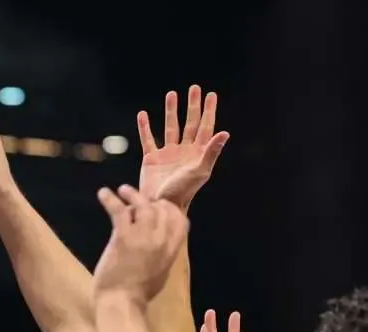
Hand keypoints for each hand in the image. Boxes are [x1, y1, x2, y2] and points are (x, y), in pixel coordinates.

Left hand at [92, 186, 188, 305]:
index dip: (170, 209)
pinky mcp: (123, 237)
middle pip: (162, 209)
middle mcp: (161, 241)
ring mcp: (143, 238)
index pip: (180, 220)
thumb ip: (161, 255)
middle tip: (138, 198)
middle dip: (151, 200)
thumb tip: (156, 243)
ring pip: (143, 205)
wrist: (122, 303)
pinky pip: (119, 211)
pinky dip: (110, 199)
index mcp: (172, 251)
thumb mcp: (159, 273)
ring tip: (123, 190)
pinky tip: (103, 193)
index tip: (159, 205)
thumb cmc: (137, 295)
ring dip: (132, 195)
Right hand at [136, 86, 228, 208]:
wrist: (160, 206)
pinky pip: (148, 139)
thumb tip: (225, 132)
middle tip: (194, 89)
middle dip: (192, 106)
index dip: (209, 111)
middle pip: (190, 123)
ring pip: (170, 127)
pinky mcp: (151, 159)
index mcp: (198, 153)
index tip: (211, 95)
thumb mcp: (199, 171)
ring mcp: (168, 154)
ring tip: (171, 94)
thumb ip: (211, 152)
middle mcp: (184, 151)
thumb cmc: (183, 192)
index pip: (205, 127)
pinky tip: (142, 115)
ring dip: (171, 111)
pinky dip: (145, 127)